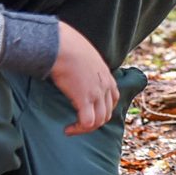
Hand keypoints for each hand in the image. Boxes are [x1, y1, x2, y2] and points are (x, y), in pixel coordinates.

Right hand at [49, 21, 118, 135]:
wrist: (61, 45)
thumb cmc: (67, 45)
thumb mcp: (84, 54)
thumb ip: (84, 64)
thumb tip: (72, 66)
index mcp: (106, 75)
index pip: (113, 98)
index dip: (102, 108)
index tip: (88, 111)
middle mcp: (105, 85)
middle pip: (107, 113)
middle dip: (95, 121)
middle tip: (79, 123)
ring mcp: (97, 93)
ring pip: (99, 120)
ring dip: (86, 128)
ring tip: (72, 129)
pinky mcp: (84, 99)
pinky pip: (87, 122)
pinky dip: (78, 129)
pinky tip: (67, 129)